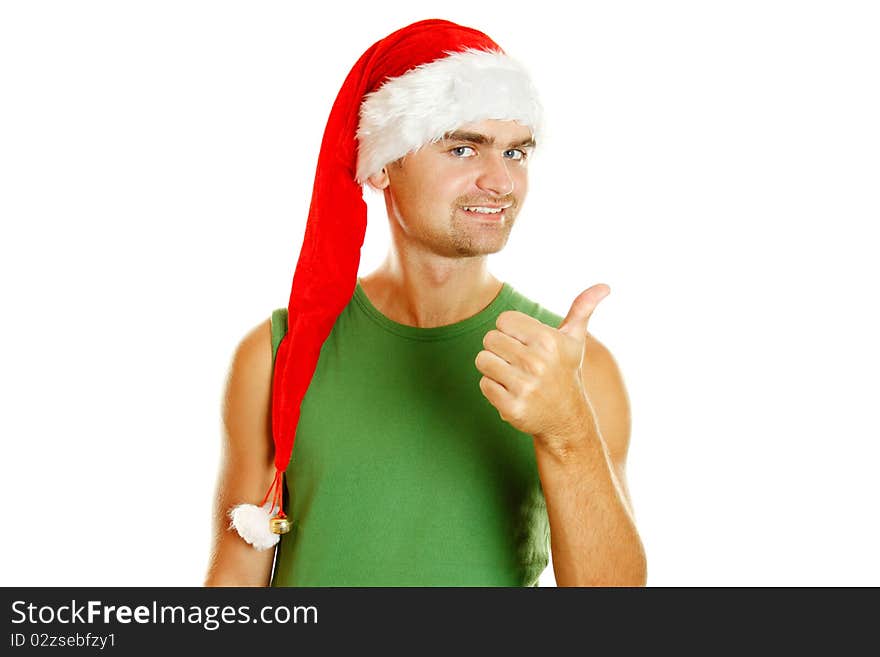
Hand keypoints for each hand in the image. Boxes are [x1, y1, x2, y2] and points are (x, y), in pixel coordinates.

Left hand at [476, 284, 610, 440]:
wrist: (566, 419)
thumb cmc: (565, 371)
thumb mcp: (574, 340)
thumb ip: (582, 308)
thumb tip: (605, 286)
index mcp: (548, 341)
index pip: (503, 320)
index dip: (511, 331)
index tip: (526, 344)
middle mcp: (537, 363)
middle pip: (490, 339)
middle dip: (501, 349)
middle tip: (520, 362)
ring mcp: (524, 387)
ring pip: (483, 360)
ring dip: (494, 368)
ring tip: (514, 376)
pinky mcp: (512, 407)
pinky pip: (484, 384)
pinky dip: (493, 388)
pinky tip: (512, 392)